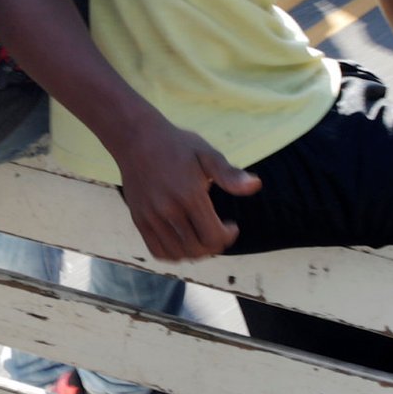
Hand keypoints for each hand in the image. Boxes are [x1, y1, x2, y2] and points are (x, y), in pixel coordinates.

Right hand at [112, 121, 256, 261]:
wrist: (136, 139)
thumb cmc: (177, 145)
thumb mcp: (207, 154)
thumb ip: (230, 174)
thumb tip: (256, 185)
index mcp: (189, 195)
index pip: (213, 236)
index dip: (228, 237)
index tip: (231, 226)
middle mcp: (168, 209)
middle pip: (197, 249)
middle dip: (214, 246)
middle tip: (218, 232)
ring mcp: (151, 217)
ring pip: (178, 254)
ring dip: (195, 252)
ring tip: (202, 238)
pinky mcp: (139, 220)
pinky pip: (157, 251)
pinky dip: (173, 254)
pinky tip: (183, 241)